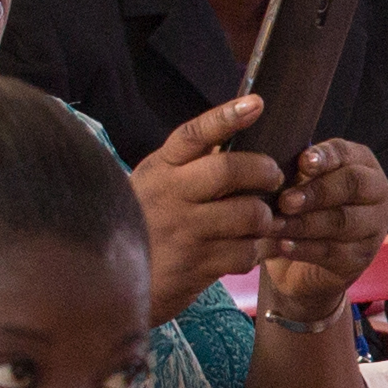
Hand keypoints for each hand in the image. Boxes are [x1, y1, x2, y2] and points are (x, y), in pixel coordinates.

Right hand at [131, 96, 292, 318]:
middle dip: (265, 171)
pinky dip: (260, 249)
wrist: (113, 283)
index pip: (194, 135)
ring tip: (265, 220)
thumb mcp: (155, 185)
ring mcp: (184, 232)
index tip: (256, 103)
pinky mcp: (196, 266)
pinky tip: (256, 247)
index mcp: (160, 169)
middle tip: (274, 178)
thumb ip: (188, 165)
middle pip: (229, 170)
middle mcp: (170, 196)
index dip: (226, 117)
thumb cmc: (146, 224)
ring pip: (248, 214)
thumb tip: (239, 136)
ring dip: (267, 217)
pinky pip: (246, 252)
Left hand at [250, 135, 387, 332]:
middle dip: (316, 192)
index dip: (324, 157)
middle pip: (352, 185)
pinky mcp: (361, 258)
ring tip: (275, 225)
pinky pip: (334, 251)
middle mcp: (375, 192)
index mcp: (360, 163)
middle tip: (285, 201)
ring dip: (304, 223)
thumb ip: (290, 171)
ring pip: (342, 221)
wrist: (302, 264)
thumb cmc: (298, 211)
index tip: (302, 162)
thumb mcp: (295, 185)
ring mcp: (373, 227)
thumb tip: (267, 162)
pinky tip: (283, 246)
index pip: (345, 153)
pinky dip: (305, 249)